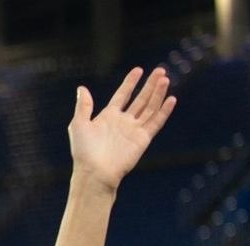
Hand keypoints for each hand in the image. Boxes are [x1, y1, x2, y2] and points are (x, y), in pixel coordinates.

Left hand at [68, 67, 176, 191]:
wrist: (95, 172)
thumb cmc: (84, 151)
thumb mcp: (78, 124)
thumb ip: (83, 106)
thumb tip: (82, 88)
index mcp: (108, 117)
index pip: (123, 95)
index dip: (130, 83)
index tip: (139, 70)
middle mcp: (123, 122)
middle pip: (140, 99)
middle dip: (150, 85)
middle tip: (160, 70)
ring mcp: (134, 130)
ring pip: (150, 108)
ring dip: (158, 93)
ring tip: (165, 79)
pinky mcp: (143, 139)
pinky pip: (156, 122)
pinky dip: (164, 111)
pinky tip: (171, 99)